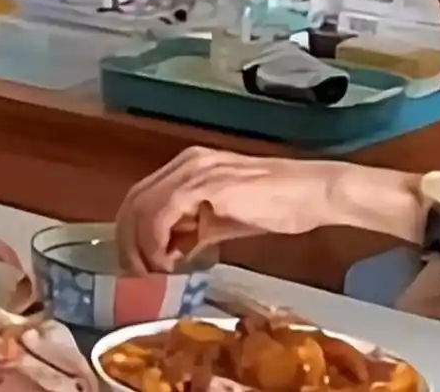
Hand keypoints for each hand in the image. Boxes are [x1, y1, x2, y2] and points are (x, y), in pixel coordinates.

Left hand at [116, 147, 349, 272]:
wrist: (311, 192)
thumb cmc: (278, 205)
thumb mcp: (226, 220)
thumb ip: (196, 231)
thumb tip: (173, 252)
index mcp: (189, 165)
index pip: (141, 197)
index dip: (133, 235)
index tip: (142, 267)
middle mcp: (186, 162)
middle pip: (132, 202)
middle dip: (128, 245)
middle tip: (140, 276)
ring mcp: (194, 170)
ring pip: (141, 209)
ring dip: (140, 248)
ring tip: (157, 274)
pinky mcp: (204, 184)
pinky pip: (160, 216)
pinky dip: (157, 243)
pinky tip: (172, 262)